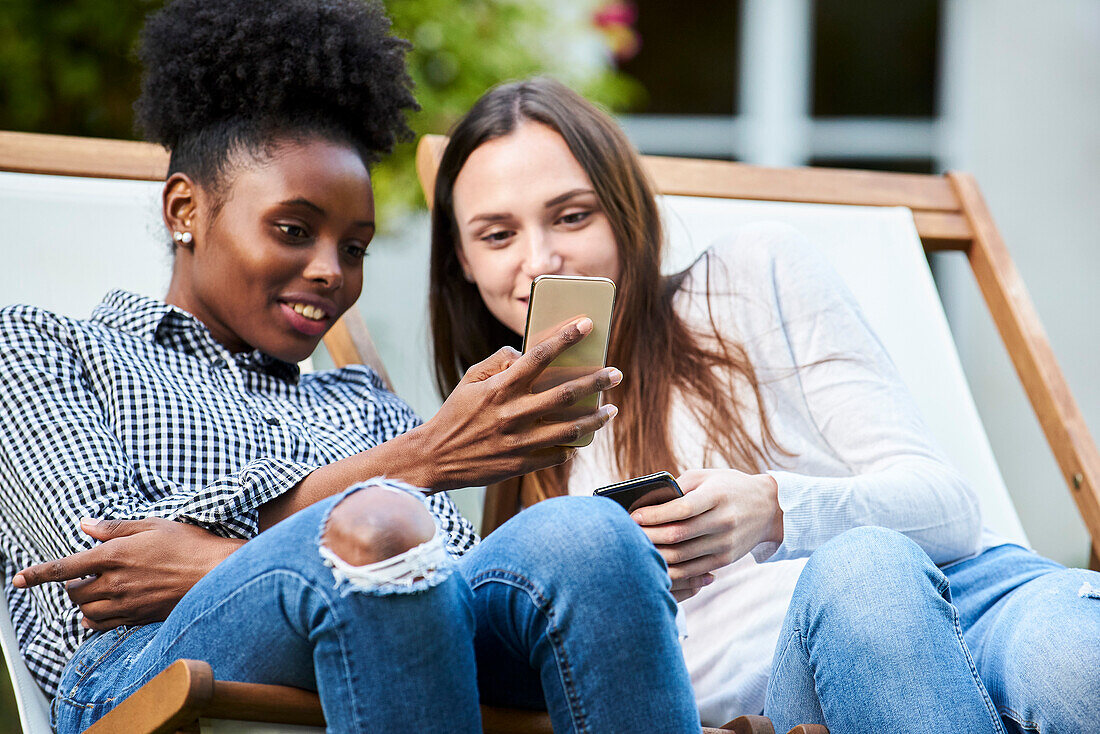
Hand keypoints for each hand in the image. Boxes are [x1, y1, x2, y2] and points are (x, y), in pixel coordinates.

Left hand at [12, 517, 243, 630]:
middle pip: (74, 593)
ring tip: (94, 592)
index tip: (18, 580)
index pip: (65, 568)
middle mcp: (116, 583)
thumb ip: (115, 528)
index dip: (38, 574)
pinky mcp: (138, 618)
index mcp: (115, 555)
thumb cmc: (189, 544)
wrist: (216, 574)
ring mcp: (126, 604)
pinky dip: (94, 620)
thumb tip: (85, 525)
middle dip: (73, 585)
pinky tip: (103, 610)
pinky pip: (103, 626)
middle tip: (85, 576)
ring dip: (83, 602)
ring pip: (85, 612)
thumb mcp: (153, 525)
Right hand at [408, 317, 621, 489]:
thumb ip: (499, 362)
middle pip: (565, 394)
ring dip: (595, 418)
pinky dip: (573, 445)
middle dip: (595, 381)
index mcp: (499, 388)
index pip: (538, 356)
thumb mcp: (470, 380)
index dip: (565, 338)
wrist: (435, 457)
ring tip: (611, 410)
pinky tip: (584, 436)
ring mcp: (518, 441)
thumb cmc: (455, 414)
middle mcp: (511, 413)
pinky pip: (557, 455)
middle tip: (616, 373)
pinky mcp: (520, 465)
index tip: (587, 324)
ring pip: (569, 429)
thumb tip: (526, 353)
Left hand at [630, 469, 782, 601]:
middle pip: (678, 535)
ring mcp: (725, 544)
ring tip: (637, 549)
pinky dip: (670, 570)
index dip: (654, 515)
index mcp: (717, 496)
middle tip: (627, 534)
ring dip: (656, 555)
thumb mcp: (707, 477)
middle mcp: (723, 521)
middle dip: (648, 536)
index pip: (681, 509)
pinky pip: (692, 570)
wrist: (768, 508)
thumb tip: (646, 501)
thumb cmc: (729, 487)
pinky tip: (655, 563)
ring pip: (682, 557)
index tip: (632, 516)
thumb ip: (679, 486)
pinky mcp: (725, 560)